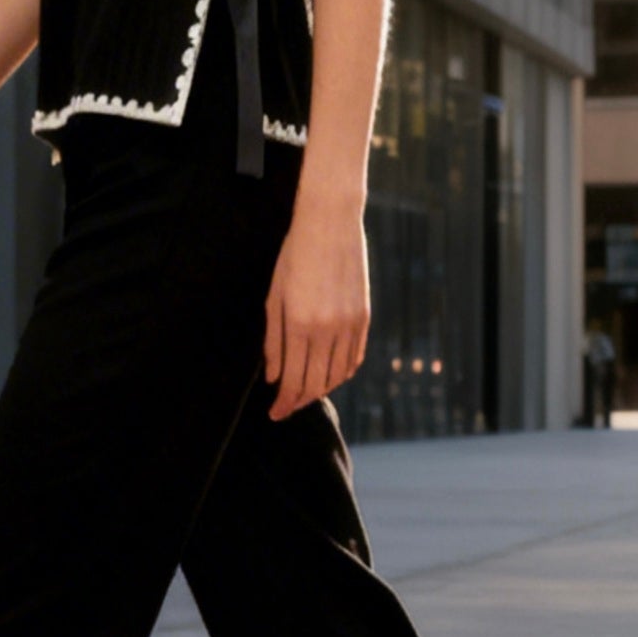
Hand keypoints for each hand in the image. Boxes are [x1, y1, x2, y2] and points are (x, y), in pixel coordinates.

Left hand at [264, 194, 368, 418]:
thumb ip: (273, 341)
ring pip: (337, 375)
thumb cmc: (293, 257)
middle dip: (298, 401)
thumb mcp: (273, 297)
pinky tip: (329, 376)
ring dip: (320, 390)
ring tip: (305, 393)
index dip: (284, 402)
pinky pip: (354, 358)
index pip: (293, 380)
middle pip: (315, 384)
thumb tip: (273, 378)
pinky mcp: (364, 317)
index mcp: (300, 325)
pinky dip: (341, 373)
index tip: (275, 413)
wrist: (330, 223)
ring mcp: (349, 325)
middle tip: (286, 408)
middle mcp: (328, 330)